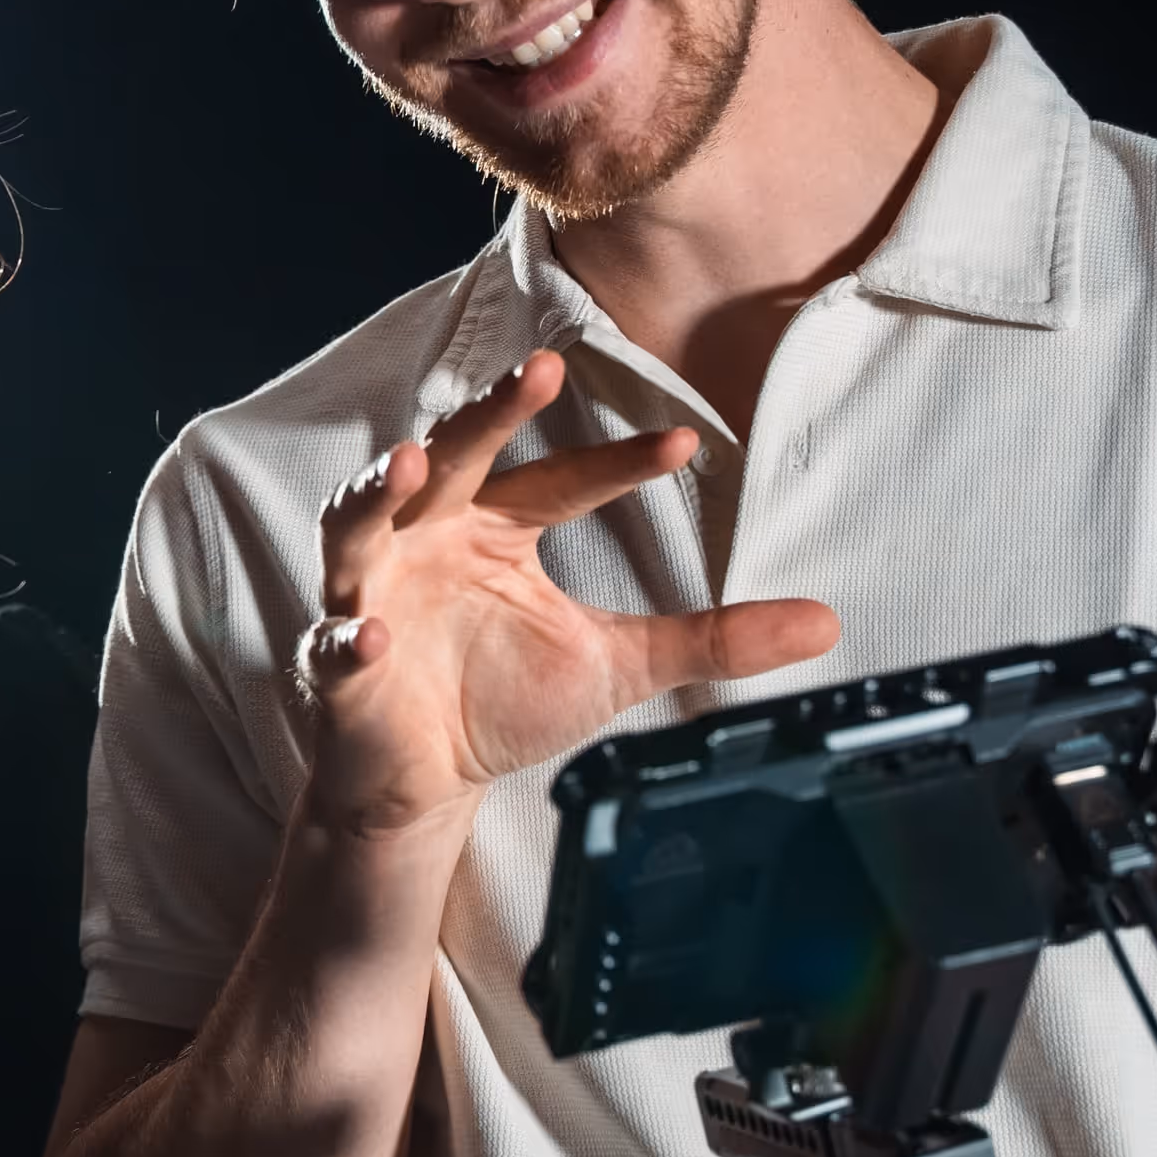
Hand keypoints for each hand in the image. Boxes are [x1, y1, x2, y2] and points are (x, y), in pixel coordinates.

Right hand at [302, 352, 837, 835]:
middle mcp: (430, 538)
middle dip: (488, 413)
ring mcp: (372, 591)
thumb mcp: (619, 665)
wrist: (422, 784)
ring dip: (379, 491)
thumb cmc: (501, 699)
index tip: (684, 444)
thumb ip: (709, 638)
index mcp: (496, 525)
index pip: (560, 480)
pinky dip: (346, 636)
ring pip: (360, 521)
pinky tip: (372, 633)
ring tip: (408, 464)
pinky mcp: (335, 663)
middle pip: (453, 457)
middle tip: (539, 373)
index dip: (618, 462)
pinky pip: (332, 641)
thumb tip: (824, 622)